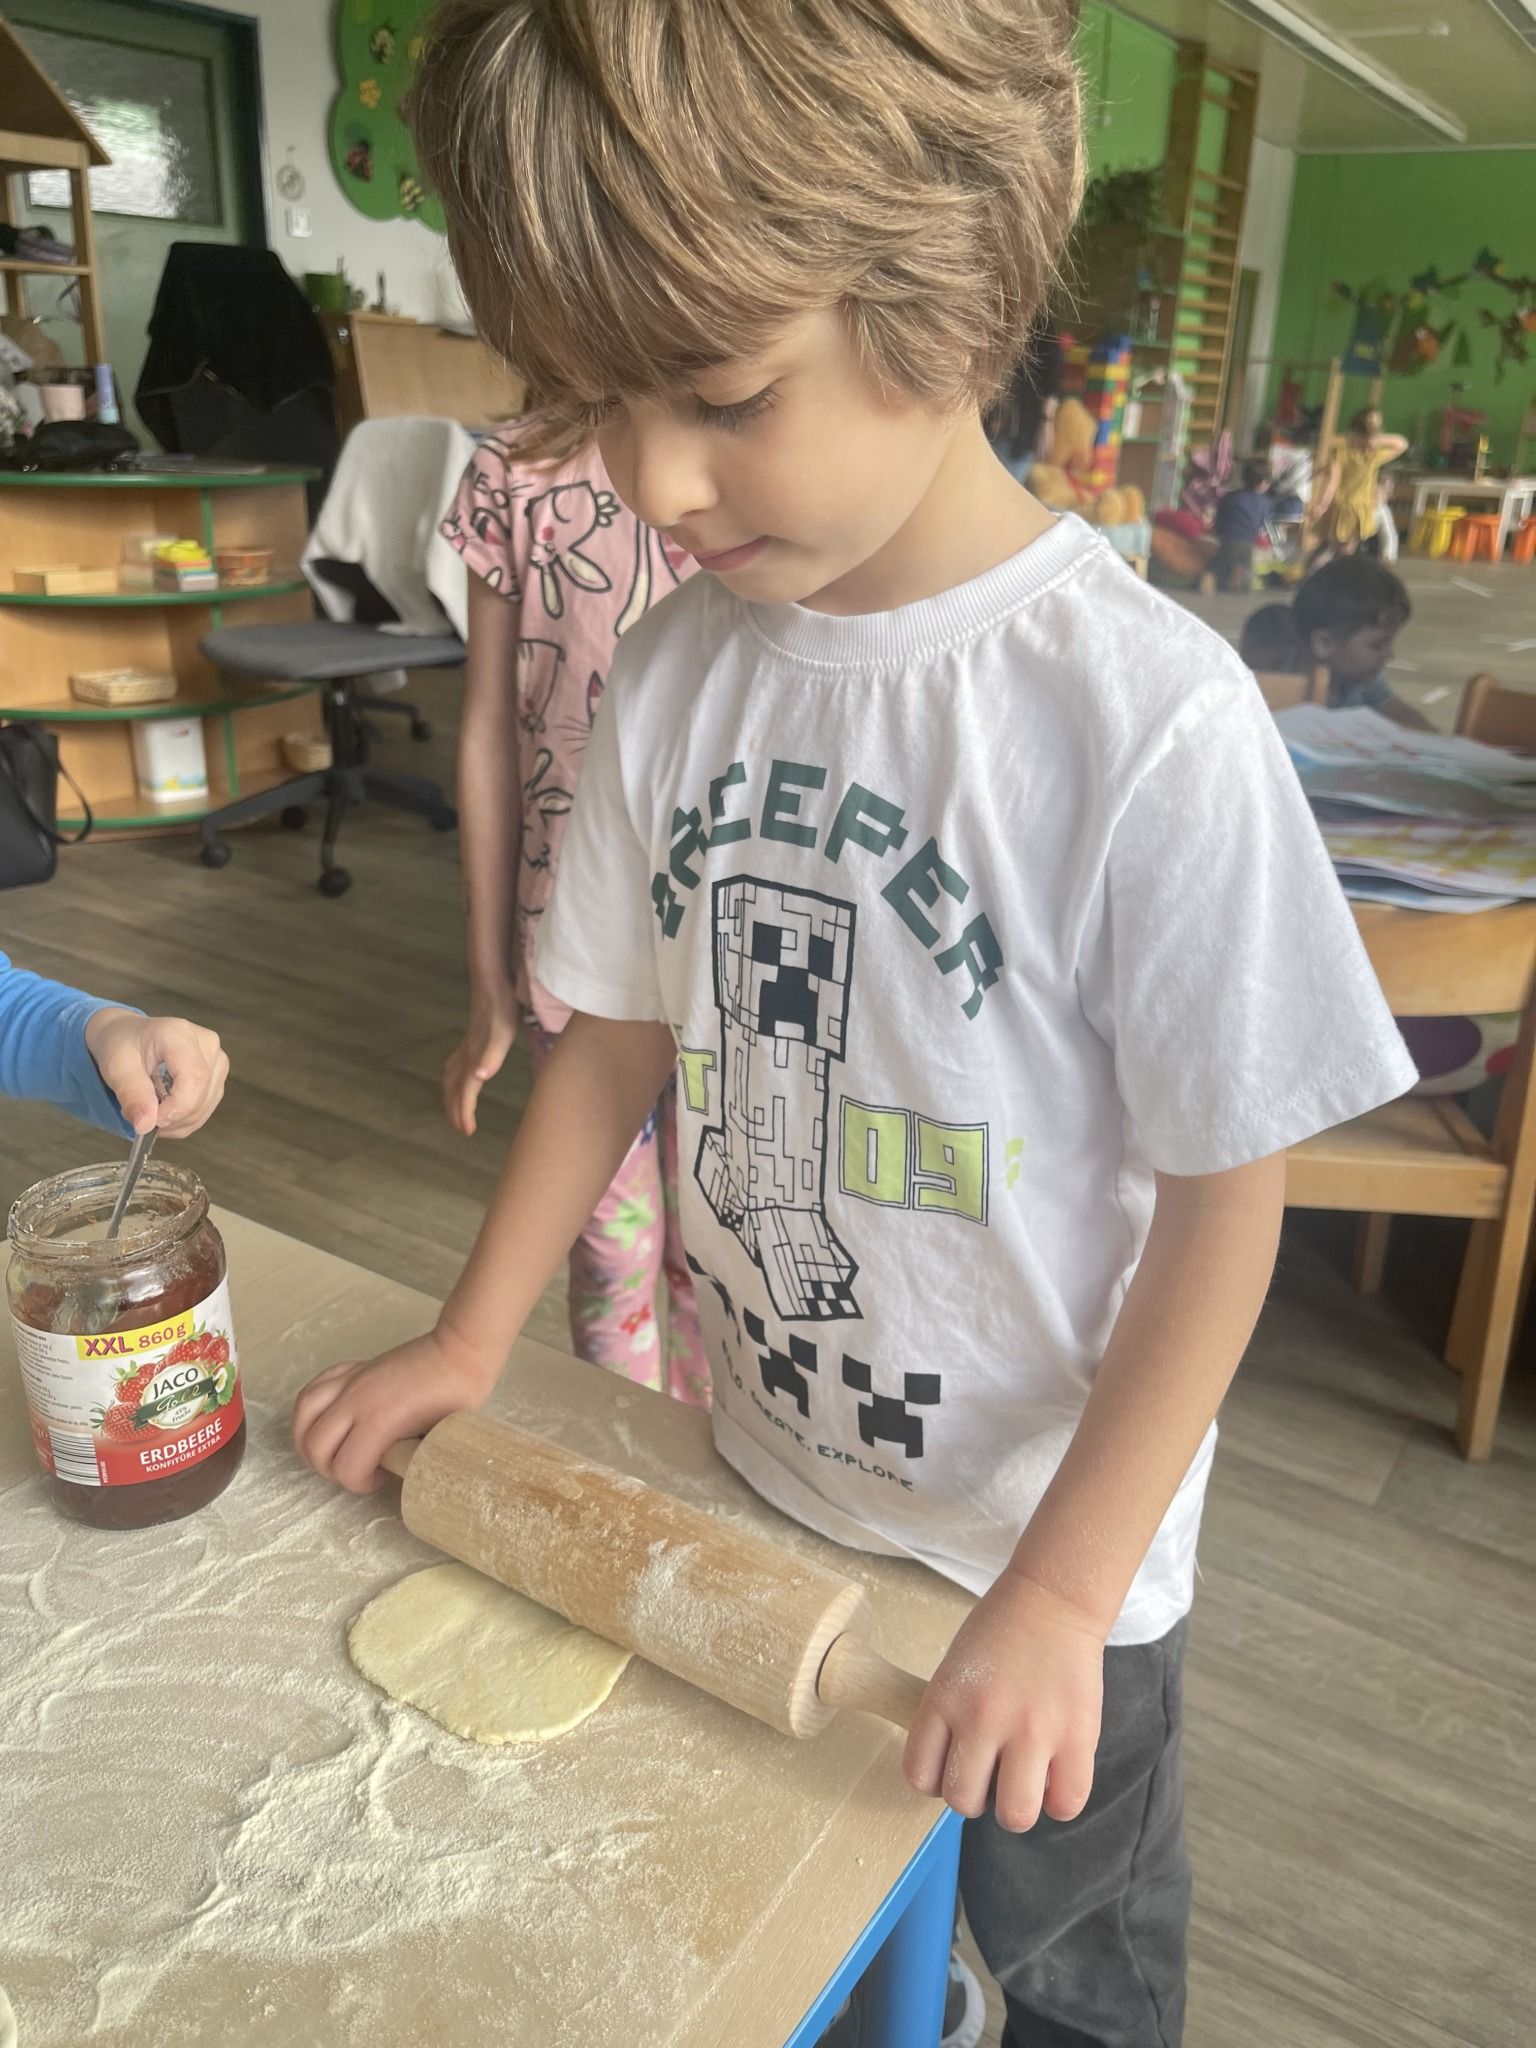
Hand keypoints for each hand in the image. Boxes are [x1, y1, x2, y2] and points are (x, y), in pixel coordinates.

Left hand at [83, 1008, 228, 1137]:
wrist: (129, 1036)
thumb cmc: (122, 1045)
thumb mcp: (116, 1068)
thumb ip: (132, 1094)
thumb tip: (145, 1125)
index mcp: (180, 1034)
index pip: (194, 1079)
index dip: (177, 1107)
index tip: (152, 1119)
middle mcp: (207, 1045)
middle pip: (201, 1097)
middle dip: (172, 1118)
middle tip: (144, 1117)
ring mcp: (216, 1061)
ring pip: (204, 1108)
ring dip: (176, 1122)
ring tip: (152, 1112)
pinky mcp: (218, 1076)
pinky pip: (205, 1111)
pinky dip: (183, 1121)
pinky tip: (165, 1112)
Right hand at [292, 1322, 497, 1492]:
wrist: (458, 1352)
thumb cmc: (456, 1394)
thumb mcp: (436, 1437)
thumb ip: (408, 1457)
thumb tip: (393, 1472)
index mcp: (379, 1421)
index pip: (346, 1468)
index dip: (359, 1483)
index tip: (381, 1478)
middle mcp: (356, 1399)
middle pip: (314, 1445)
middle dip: (330, 1468)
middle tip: (356, 1469)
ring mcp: (350, 1381)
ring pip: (303, 1413)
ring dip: (309, 1439)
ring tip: (330, 1450)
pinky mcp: (352, 1368)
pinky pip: (314, 1387)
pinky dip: (310, 1409)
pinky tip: (326, 1419)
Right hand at [443, 985, 518, 1135]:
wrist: (491, 978)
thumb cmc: (502, 1005)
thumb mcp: (503, 1032)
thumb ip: (491, 1056)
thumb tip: (479, 1078)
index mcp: (474, 1056)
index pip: (466, 1091)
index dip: (465, 1112)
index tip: (467, 1132)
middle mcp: (466, 1053)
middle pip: (455, 1087)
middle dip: (456, 1110)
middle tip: (461, 1129)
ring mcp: (467, 1044)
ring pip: (452, 1076)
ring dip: (452, 1095)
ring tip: (457, 1109)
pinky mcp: (472, 1036)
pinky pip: (457, 1064)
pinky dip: (455, 1078)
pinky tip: (464, 1075)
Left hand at [904, 1572, 1104, 1831]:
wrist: (1052, 1599)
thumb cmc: (1000, 1632)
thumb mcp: (954, 1669)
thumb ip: (949, 1719)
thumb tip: (953, 1776)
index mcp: (945, 1698)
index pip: (919, 1774)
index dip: (935, 1781)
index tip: (952, 1769)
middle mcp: (983, 1718)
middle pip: (963, 1802)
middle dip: (975, 1797)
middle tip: (990, 1774)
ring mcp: (1032, 1730)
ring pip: (1014, 1815)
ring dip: (1015, 1807)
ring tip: (1023, 1782)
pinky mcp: (1077, 1737)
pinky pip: (1065, 1805)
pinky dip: (1059, 1802)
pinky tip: (1055, 1777)